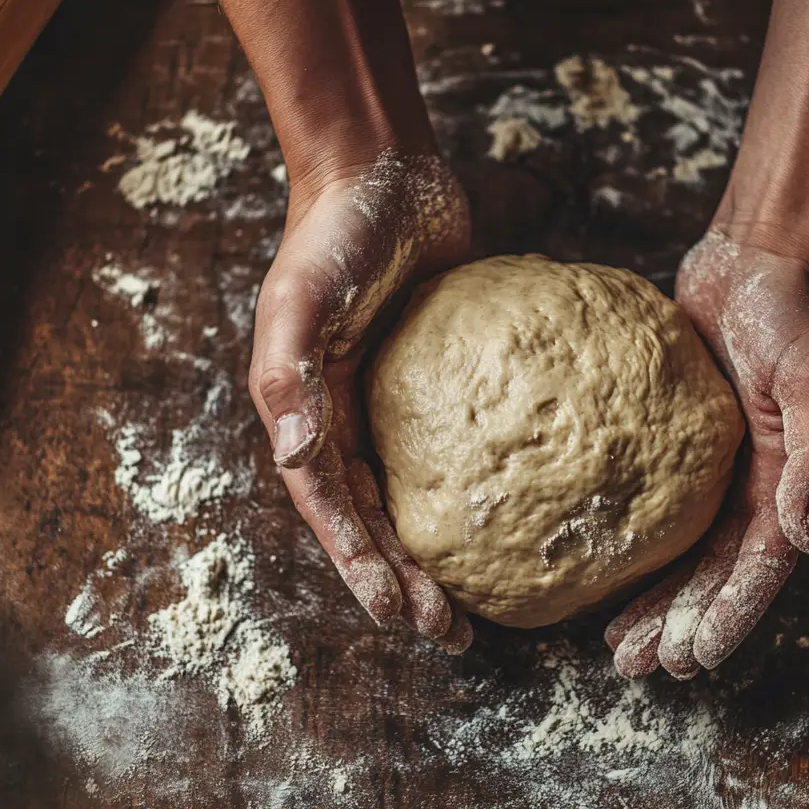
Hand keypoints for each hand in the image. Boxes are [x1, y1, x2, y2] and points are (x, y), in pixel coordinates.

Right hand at [249, 152, 473, 653]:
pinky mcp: (445, 382)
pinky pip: (461, 448)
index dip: (364, 569)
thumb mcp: (299, 299)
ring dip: (440, 555)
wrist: (381, 173)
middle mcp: (348, 420)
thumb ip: (289, 374)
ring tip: (479, 605)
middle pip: (377, 521)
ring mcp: (396, 404)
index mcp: (308, 414)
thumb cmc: (333, 233)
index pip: (334, 511)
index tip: (401, 619)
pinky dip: (479, 490)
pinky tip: (519, 515)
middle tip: (454, 635)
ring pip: (416, 498)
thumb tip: (296, 455)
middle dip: (406, 584)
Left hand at [605, 229, 808, 678]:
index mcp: (788, 482)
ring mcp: (713, 472)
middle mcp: (753, 487)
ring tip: (618, 648)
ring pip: (684, 555)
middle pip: (716, 574)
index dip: (730, 614)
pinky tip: (600, 574)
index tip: (695, 658)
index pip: (760, 566)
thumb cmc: (791, 315)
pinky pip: (653, 509)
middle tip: (641, 668)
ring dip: (657, 604)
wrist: (755, 263)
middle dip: (683, 625)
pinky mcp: (675, 449)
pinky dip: (633, 547)